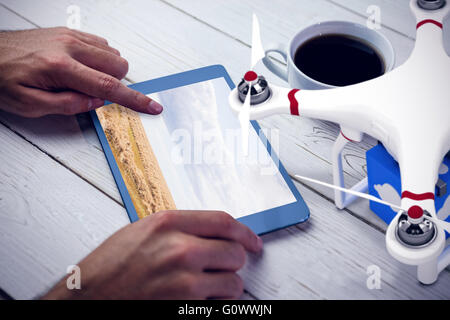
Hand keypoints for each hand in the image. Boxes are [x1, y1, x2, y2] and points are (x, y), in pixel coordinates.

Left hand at [0, 28, 162, 116]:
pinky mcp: (67, 31)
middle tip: (95, 93)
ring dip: (108, 70)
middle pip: (118, 65)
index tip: (152, 106)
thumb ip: (68, 105)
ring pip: (112, 53)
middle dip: (116, 83)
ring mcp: (69, 36)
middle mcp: (69, 47)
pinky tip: (83, 66)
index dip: (134, 99)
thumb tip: (96, 102)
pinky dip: (100, 58)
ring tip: (84, 80)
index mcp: (61, 68)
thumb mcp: (30, 105)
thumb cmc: (2, 79)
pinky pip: (100, 43)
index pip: (108, 86)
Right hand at [43, 210, 262, 299]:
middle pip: (234, 252)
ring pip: (233, 282)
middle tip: (226, 265)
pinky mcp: (184, 307)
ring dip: (228, 285)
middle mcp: (179, 250)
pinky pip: (220, 305)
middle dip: (235, 260)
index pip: (223, 221)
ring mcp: (183, 282)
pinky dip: (218, 303)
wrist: (86, 299)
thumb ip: (178, 228)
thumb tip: (212, 232)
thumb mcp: (142, 231)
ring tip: (210, 286)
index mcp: (168, 224)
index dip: (244, 232)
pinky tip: (203, 299)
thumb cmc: (109, 267)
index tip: (252, 241)